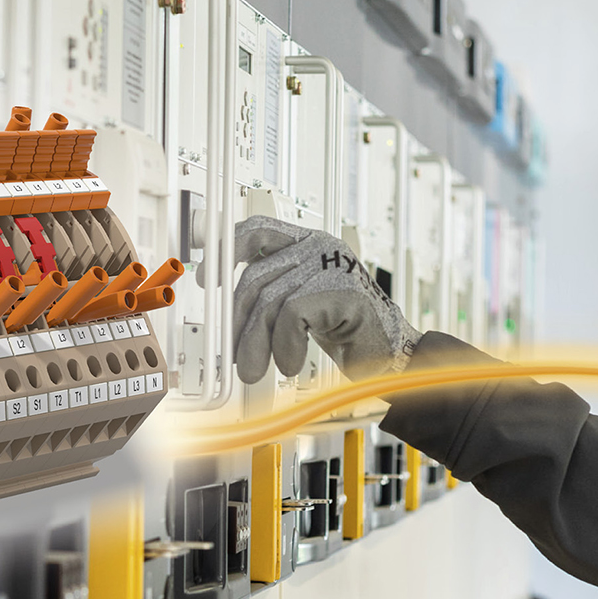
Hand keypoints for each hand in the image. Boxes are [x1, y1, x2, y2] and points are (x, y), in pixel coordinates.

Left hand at [198, 215, 420, 383]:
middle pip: (256, 275)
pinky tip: (290, 363)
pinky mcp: (341, 290)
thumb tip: (225, 303)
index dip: (227, 248)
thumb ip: (272, 294)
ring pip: (270, 299)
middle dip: (238, 320)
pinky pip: (291, 315)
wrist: (390, 354)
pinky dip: (284, 345)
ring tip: (254, 368)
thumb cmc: (348, 330)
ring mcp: (332, 265)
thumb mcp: (302, 307)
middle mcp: (320, 247)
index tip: (207, 276)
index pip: (258, 230)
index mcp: (309, 244)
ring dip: (256, 342)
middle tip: (234, 351)